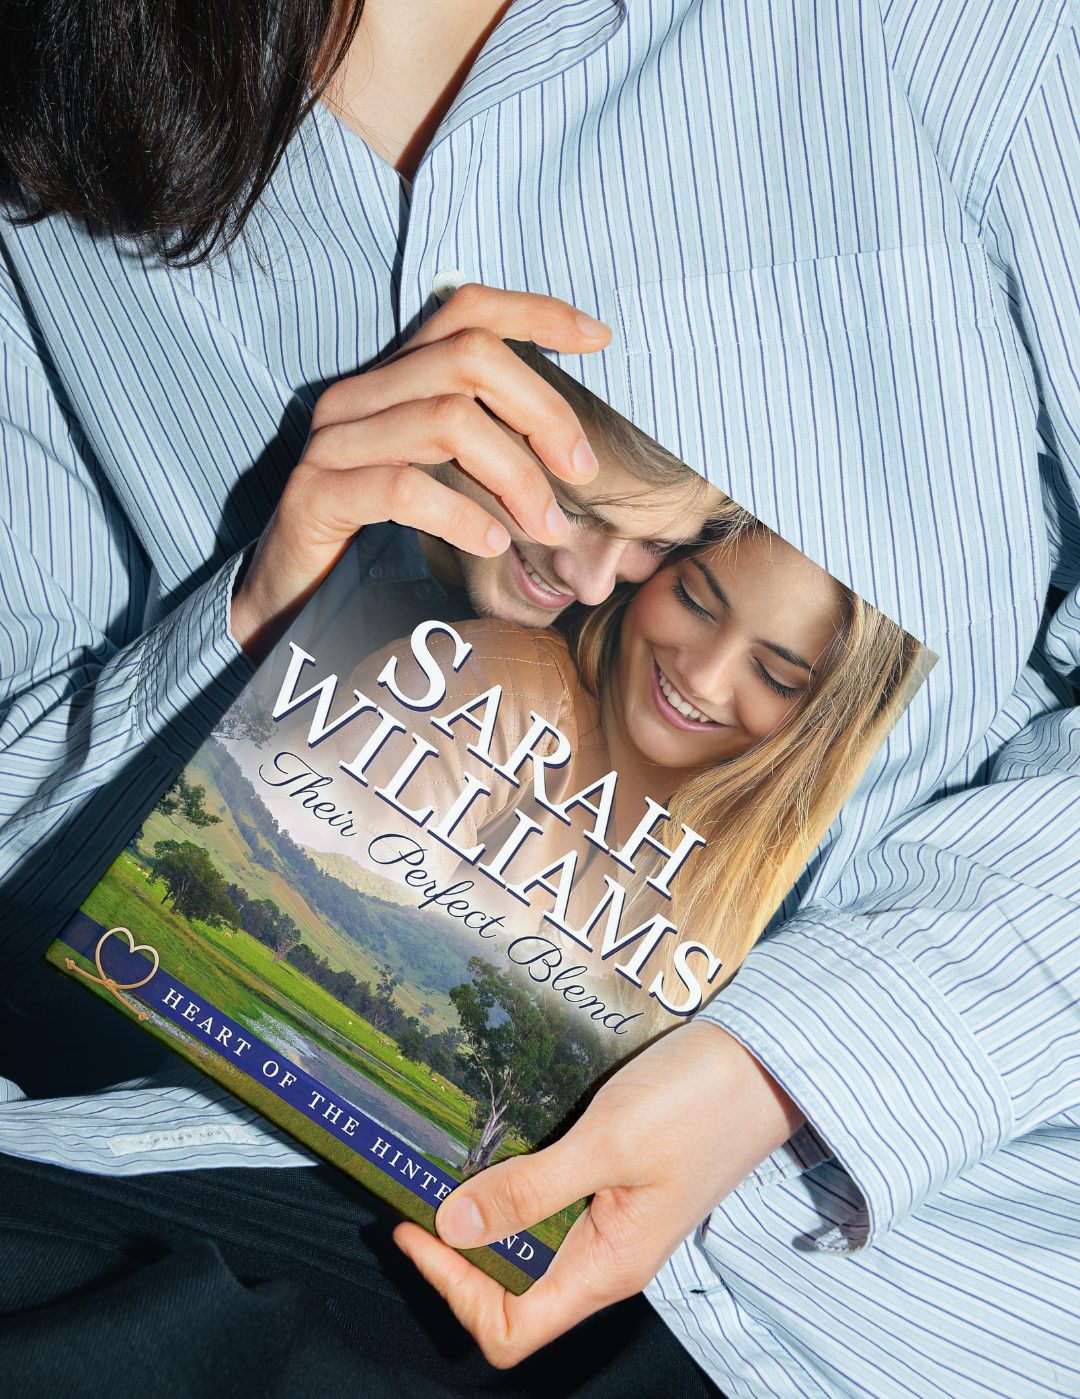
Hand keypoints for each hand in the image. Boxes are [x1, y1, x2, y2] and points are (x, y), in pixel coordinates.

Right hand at [230, 285, 610, 661]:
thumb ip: (490, 449)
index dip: (536, 313)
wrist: (290, 597)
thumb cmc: (379, 538)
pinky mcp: (317, 496)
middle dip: (543, 412)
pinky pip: (403, 489)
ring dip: (516, 476)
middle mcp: (359, 395)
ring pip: (447, 421)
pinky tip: (490, 542)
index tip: (598, 338)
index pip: (466, 310)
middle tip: (580, 473)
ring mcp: (334, 443)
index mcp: (393, 379)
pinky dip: (460, 514)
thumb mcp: (443, 478)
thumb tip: (576, 453)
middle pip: (469, 360)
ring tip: (545, 525)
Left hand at [394, 1021, 803, 1367]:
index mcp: (607, 1267)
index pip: (510, 1328)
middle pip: (512, 1290)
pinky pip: (553, 1201)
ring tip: (445, 1163)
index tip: (415, 1226)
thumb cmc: (699, 1102)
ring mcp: (615, 1218)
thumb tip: (454, 1226)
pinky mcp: (619, 1180)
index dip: (454, 1289)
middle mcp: (608, 1255)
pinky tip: (496, 1141)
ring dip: (484, 1213)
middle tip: (417, 1188)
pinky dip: (515, 1182)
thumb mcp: (608, 1144)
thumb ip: (533, 1189)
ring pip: (530, 1244)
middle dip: (458, 1249)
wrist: (767, 1060)